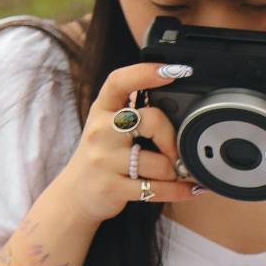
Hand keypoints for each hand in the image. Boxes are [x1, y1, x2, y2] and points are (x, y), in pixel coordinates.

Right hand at [53, 62, 200, 225]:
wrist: (75, 194)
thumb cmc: (102, 157)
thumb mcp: (107, 128)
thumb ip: (133, 114)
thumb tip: (177, 107)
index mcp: (102, 110)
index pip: (119, 81)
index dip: (146, 73)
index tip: (173, 70)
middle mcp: (101, 131)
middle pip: (151, 121)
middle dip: (172, 139)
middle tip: (175, 153)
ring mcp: (105, 160)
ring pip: (159, 163)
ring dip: (174, 173)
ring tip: (174, 175)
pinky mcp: (112, 188)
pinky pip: (157, 189)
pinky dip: (179, 191)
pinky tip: (190, 189)